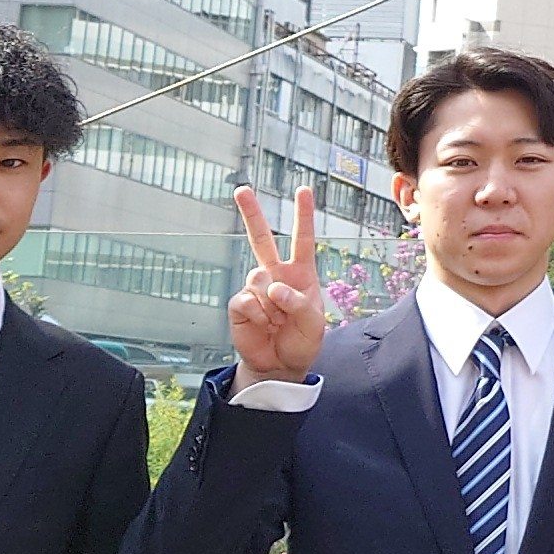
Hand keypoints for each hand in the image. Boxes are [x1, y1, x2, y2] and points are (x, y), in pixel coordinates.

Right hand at [228, 185, 328, 383]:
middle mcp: (276, 274)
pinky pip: (247, 300)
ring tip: (278, 322)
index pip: (302, 239)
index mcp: (300, 273)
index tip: (303, 189)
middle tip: (241, 189)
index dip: (303, 215)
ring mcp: (256, 288)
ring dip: (272, 305)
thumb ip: (298, 302)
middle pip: (261, 239)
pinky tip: (264, 326)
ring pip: (258, 279)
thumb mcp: (313, 323)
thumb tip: (272, 288)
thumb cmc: (302, 340)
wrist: (280, 365)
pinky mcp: (240, 303)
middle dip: (251, 213)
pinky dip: (259, 316)